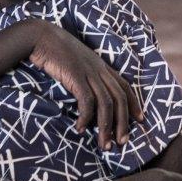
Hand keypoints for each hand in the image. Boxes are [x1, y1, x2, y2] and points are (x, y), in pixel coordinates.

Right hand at [27, 21, 143, 148]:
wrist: (41, 36)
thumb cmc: (55, 50)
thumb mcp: (77, 62)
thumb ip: (86, 75)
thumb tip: (88, 96)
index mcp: (101, 65)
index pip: (124, 86)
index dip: (134, 103)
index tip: (140, 120)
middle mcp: (99, 69)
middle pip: (119, 98)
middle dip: (123, 122)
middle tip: (122, 142)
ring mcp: (88, 72)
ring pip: (106, 103)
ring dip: (106, 127)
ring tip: (104, 144)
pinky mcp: (76, 75)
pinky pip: (86, 101)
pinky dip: (86, 117)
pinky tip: (81, 129)